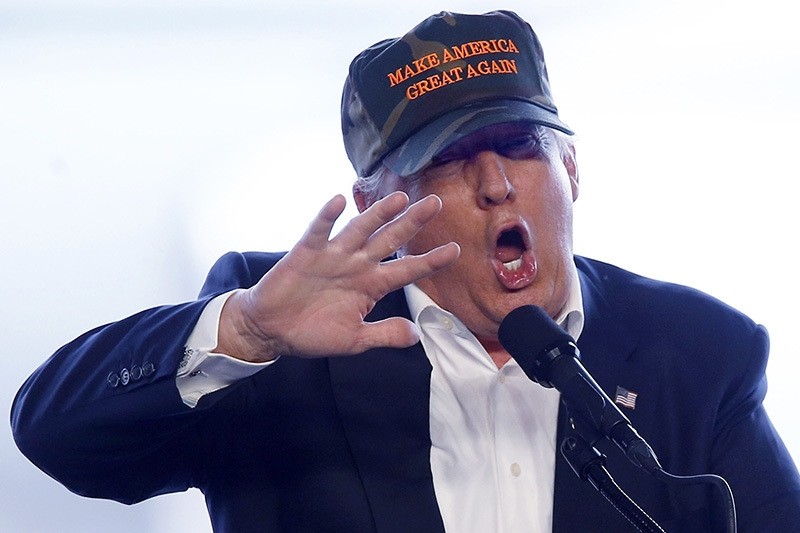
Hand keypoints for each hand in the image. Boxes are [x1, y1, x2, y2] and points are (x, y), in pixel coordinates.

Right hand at [216, 191, 459, 361]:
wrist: (272, 330)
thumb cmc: (312, 333)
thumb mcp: (354, 340)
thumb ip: (384, 335)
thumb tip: (416, 335)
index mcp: (371, 286)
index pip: (407, 270)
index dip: (430, 260)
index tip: (455, 249)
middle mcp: (356, 265)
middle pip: (390, 240)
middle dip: (412, 222)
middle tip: (435, 204)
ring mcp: (333, 256)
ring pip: (360, 229)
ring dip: (378, 213)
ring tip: (398, 198)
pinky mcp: (306, 253)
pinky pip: (319, 231)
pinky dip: (328, 217)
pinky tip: (339, 201)